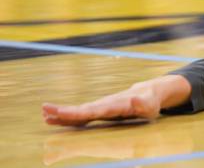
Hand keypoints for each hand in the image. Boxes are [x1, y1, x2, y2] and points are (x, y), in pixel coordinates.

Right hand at [42, 75, 189, 126]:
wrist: (148, 93)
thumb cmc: (151, 103)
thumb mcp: (151, 105)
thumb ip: (142, 104)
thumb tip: (134, 98)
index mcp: (115, 105)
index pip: (95, 110)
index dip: (79, 112)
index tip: (62, 112)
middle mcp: (104, 105)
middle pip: (82, 110)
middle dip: (64, 112)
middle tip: (44, 111)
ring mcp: (100, 108)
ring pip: (78, 112)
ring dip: (61, 115)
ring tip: (43, 114)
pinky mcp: (98, 112)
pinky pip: (80, 116)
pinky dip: (67, 118)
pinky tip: (52, 120)